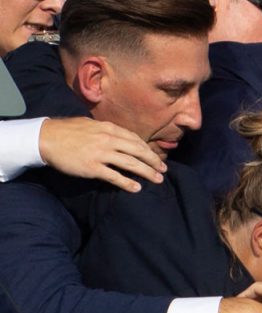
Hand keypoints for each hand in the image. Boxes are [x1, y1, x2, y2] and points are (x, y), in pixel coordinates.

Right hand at [39, 117, 165, 191]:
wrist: (46, 139)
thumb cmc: (68, 131)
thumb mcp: (92, 124)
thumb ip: (108, 131)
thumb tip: (123, 138)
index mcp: (109, 129)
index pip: (136, 140)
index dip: (149, 150)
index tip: (156, 158)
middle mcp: (109, 140)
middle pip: (138, 151)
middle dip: (154, 161)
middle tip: (164, 170)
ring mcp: (101, 154)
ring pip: (131, 164)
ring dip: (147, 172)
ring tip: (157, 180)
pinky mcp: (92, 167)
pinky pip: (114, 176)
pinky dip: (127, 183)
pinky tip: (137, 188)